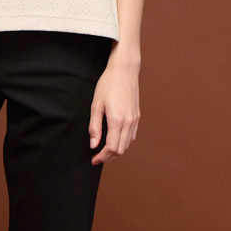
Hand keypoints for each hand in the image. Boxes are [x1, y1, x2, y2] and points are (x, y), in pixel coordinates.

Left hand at [88, 48, 139, 164]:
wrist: (124, 70)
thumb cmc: (108, 84)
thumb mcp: (96, 104)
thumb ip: (94, 126)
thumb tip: (93, 145)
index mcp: (117, 120)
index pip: (111, 148)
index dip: (102, 157)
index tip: (93, 159)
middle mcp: (128, 122)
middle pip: (120, 150)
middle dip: (108, 157)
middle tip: (97, 156)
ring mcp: (134, 120)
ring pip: (127, 144)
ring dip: (116, 150)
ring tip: (104, 149)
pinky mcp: (137, 116)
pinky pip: (131, 136)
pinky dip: (123, 142)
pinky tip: (114, 139)